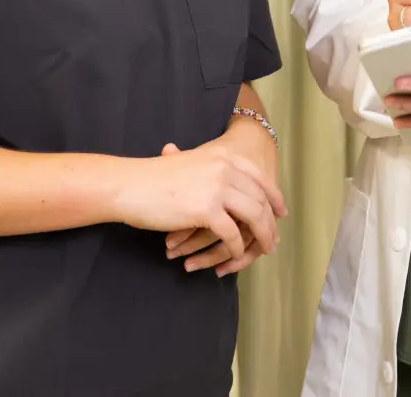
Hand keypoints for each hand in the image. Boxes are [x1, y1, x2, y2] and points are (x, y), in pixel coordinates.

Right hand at [112, 140, 284, 272]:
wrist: (130, 185)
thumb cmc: (154, 178)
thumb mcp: (189, 163)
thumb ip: (213, 170)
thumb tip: (232, 186)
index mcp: (222, 156)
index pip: (259, 178)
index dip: (273, 197)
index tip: (281, 212)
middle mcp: (225, 168)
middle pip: (259, 199)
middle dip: (270, 221)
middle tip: (274, 238)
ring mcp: (217, 188)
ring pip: (253, 217)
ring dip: (262, 237)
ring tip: (265, 250)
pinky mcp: (206, 210)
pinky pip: (232, 234)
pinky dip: (236, 247)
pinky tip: (234, 255)